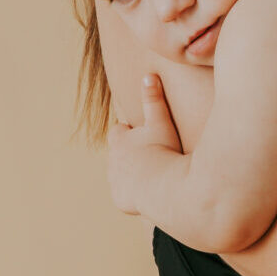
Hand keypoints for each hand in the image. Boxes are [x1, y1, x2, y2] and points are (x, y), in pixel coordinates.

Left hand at [105, 73, 181, 214]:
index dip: (128, 133)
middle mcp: (112, 161)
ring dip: (129, 174)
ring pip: (118, 175)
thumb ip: (154, 99)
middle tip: (147, 156)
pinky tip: (148, 194)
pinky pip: (124, 196)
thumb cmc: (164, 152)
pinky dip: (132, 195)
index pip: (118, 132)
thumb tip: (148, 75)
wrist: (164, 188)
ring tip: (149, 176)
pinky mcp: (119, 200)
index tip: (142, 136)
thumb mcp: (160, 123)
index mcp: (119, 141)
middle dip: (128, 154)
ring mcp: (114, 182)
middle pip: (116, 154)